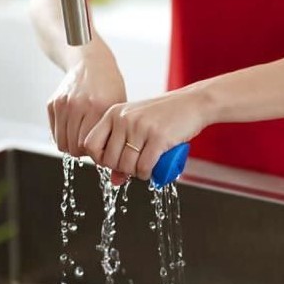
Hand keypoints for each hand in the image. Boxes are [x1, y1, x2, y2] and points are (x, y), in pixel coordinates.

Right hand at [47, 50, 126, 158]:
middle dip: (83, 152)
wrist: (91, 62)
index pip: (91, 146)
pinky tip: (73, 131)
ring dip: (72, 146)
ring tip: (82, 140)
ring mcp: (64, 104)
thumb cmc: (109, 87)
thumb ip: (115, 134)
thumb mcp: (118, 108)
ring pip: (62, 143)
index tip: (101, 152)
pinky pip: (54, 133)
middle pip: (75, 147)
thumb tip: (114, 168)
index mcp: (99, 107)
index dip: (96, 154)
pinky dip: (63, 137)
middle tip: (91, 148)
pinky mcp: (53, 103)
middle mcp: (79, 105)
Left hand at [83, 86, 213, 183]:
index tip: (113, 162)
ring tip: (144, 169)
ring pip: (127, 165)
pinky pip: (144, 166)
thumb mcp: (138, 126)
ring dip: (135, 174)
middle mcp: (124, 118)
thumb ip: (123, 149)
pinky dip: (146, 175)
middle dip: (120, 170)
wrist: (193, 103)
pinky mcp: (158, 137)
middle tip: (134, 168)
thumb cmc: (165, 115)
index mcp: (114, 113)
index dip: (99, 159)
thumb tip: (114, 180)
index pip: (90, 143)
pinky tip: (151, 171)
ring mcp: (140, 127)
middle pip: (109, 159)